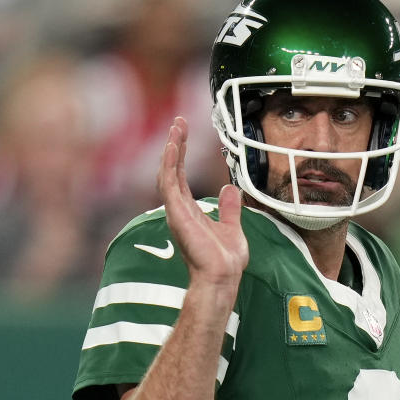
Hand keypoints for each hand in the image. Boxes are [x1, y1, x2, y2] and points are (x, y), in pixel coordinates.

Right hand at [158, 117, 248, 288]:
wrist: (223, 277)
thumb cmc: (225, 260)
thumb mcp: (232, 226)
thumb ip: (229, 208)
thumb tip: (230, 189)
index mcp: (189, 210)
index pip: (180, 175)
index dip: (181, 154)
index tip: (183, 132)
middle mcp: (179, 209)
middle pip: (171, 169)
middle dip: (174, 145)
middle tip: (178, 122)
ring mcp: (176, 211)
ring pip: (167, 173)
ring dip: (171, 150)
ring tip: (176, 128)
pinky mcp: (177, 214)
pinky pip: (169, 184)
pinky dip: (170, 164)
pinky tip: (174, 147)